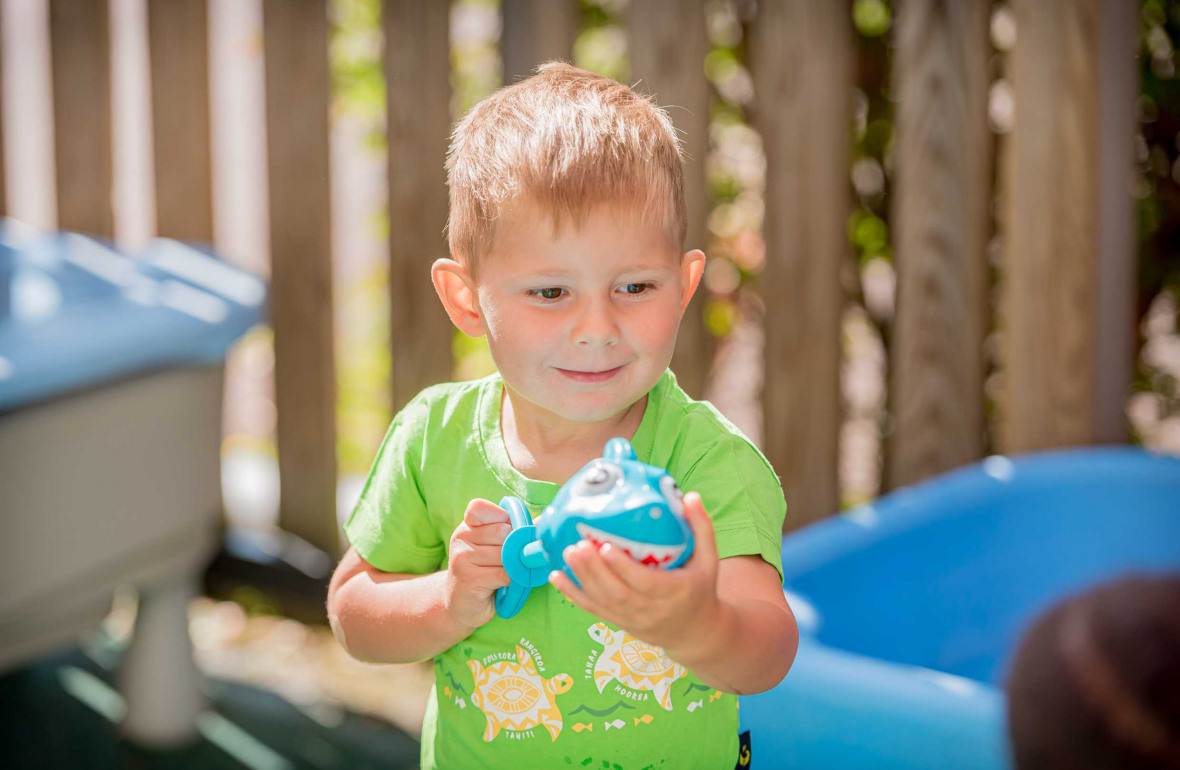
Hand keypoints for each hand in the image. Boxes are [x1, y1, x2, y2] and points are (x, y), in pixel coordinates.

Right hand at [444, 498, 511, 629]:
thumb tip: (542, 522)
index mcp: (467, 526)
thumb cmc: (483, 573)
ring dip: (514, 566)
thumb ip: (511, 532)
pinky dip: (513, 580)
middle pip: (501, 532)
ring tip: (509, 573)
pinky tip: (507, 584)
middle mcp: (461, 538)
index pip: (478, 507)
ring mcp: (462, 558)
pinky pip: (504, 573)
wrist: (460, 607)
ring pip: (505, 554)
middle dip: (514, 546)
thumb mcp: (491, 548)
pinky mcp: (470, 578)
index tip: (506, 530)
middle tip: (512, 559)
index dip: (498, 516)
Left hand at [549, 491, 721, 653]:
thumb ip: (701, 527)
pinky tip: (555, 576)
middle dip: (594, 570)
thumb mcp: (709, 560)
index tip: (605, 546)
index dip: (622, 567)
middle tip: (578, 544)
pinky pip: (592, 609)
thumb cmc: (701, 589)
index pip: (644, 582)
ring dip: (581, 578)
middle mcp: (651, 609)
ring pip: (602, 601)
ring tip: (568, 552)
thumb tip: (690, 495)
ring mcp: (632, 618)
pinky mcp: (619, 622)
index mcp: (674, 592)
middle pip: (617, 593)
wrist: (695, 632)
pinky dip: (573, 594)